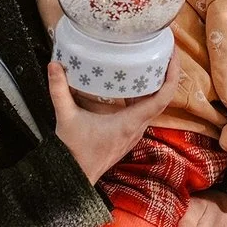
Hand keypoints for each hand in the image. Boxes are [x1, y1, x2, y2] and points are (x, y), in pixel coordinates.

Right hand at [48, 53, 179, 183]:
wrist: (75, 176)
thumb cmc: (73, 151)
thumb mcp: (66, 117)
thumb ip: (59, 90)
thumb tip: (53, 65)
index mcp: (130, 122)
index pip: (162, 98)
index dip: (172, 75)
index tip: (172, 55)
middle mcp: (137, 127)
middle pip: (163, 97)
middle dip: (168, 73)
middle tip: (165, 50)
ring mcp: (135, 131)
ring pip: (155, 104)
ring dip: (157, 84)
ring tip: (154, 61)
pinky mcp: (129, 133)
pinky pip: (145, 111)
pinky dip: (145, 95)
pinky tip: (134, 83)